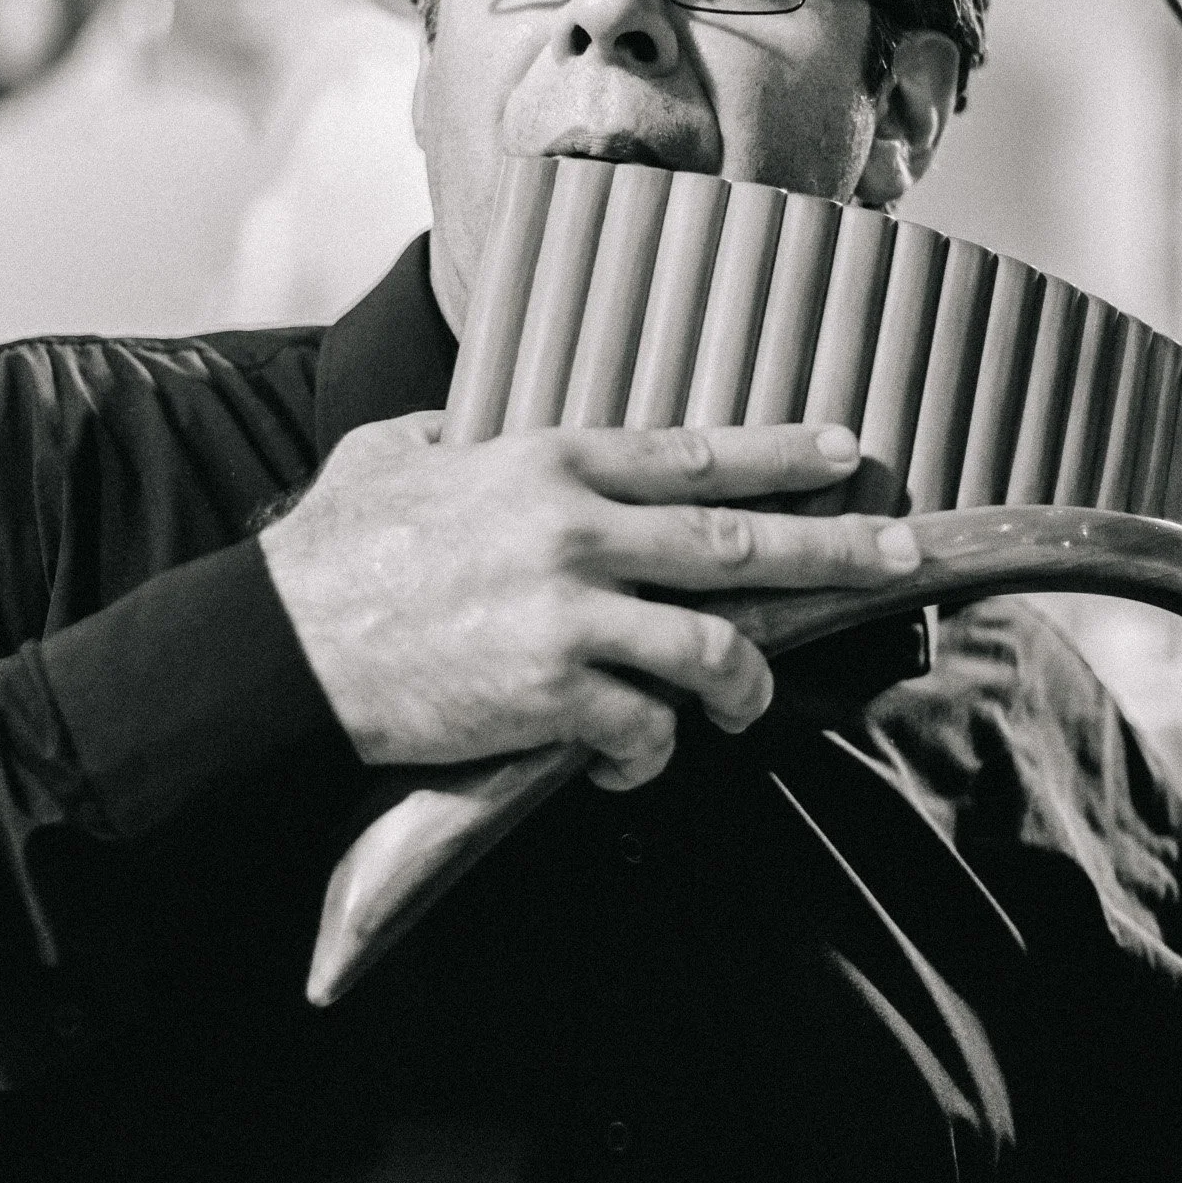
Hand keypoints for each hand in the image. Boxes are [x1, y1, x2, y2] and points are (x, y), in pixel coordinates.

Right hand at [260, 415, 919, 791]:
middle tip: (901, 554)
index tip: (847, 450)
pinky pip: (647, 736)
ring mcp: (572, 616)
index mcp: (549, 461)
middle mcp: (577, 530)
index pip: (695, 454)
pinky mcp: (554, 700)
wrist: (280, 644)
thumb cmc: (339, 547)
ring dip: (746, 686)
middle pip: (739, 545)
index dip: (782, 454)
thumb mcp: (397, 452)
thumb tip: (473, 418)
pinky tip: (626, 764)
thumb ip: (456, 428)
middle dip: (835, 551)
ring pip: (715, 652)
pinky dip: (650, 757)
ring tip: (747, 703)